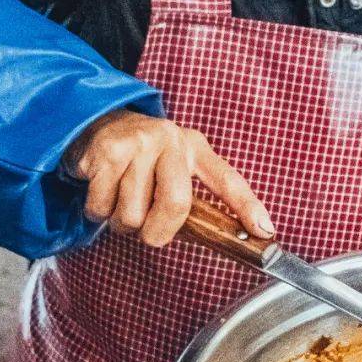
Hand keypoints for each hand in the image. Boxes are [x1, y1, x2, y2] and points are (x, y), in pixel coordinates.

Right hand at [64, 110, 272, 248]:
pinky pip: (102, 206)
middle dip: (158, 232)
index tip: (265, 232)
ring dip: (120, 221)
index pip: (227, 180)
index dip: (248, 207)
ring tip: (119, 197)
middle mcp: (171, 140)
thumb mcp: (171, 167)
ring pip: (132, 214)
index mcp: (194, 147)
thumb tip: (214, 239)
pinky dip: (97, 211)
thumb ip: (188, 198)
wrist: (95, 122)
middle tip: (146, 229)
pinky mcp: (109, 150)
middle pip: (177, 205)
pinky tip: (101, 188)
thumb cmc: (139, 158)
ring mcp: (140, 142)